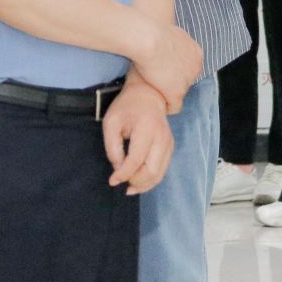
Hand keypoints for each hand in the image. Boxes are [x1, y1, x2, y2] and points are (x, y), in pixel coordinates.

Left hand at [102, 77, 175, 195]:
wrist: (148, 94)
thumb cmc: (126, 107)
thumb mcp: (111, 123)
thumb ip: (112, 148)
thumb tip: (118, 169)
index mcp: (146, 128)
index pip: (136, 160)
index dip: (123, 174)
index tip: (112, 180)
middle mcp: (162, 137)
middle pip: (151, 171)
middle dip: (135, 182)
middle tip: (121, 182)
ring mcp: (169, 143)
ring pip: (159, 174)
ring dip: (144, 185)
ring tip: (129, 188)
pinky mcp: (170, 147)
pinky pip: (163, 170)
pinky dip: (151, 180)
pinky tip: (139, 182)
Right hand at [130, 22, 202, 112]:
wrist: (149, 39)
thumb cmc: (153, 33)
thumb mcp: (170, 34)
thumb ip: (173, 43)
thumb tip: (164, 44)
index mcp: (196, 53)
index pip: (188, 66)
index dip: (174, 69)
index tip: (162, 70)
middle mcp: (196, 67)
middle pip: (186, 80)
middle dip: (173, 82)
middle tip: (157, 81)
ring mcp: (188, 82)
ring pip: (179, 93)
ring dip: (167, 93)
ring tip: (153, 91)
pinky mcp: (177, 94)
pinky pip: (174, 107)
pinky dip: (166, 106)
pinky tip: (157, 104)